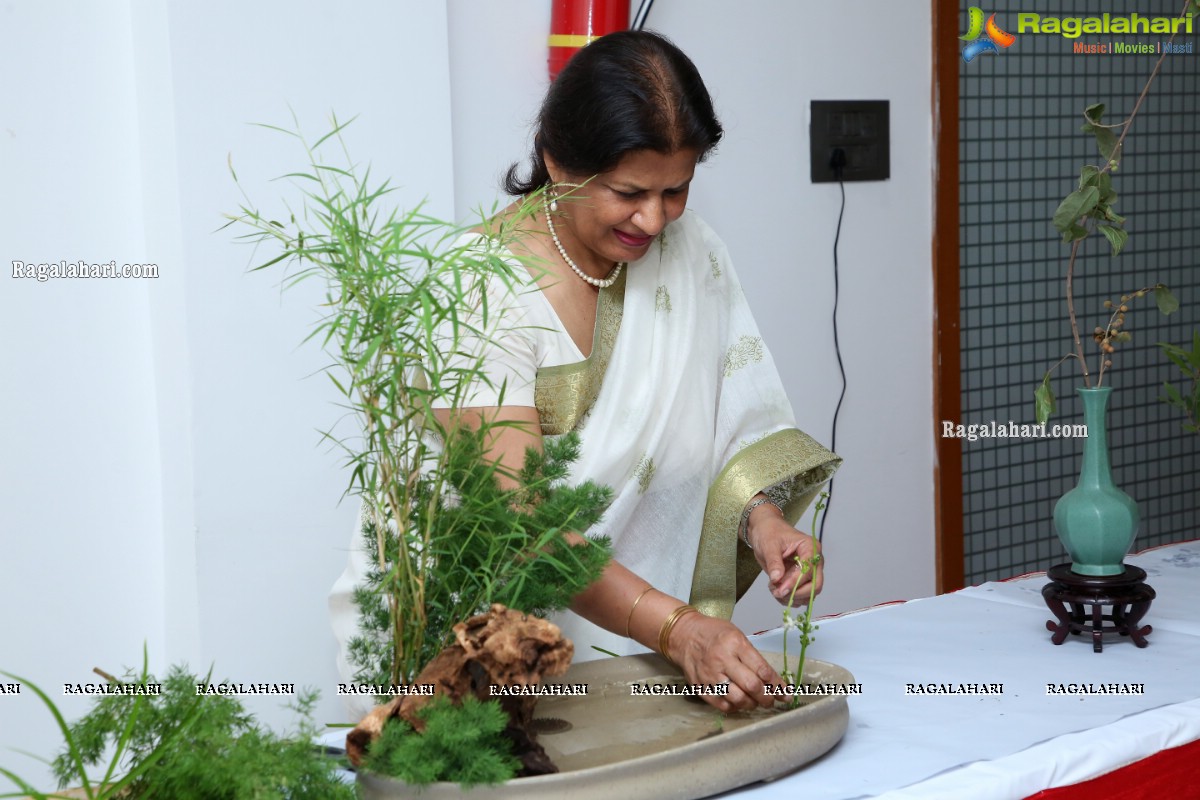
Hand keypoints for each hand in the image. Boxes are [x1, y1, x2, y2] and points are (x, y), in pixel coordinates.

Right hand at [665, 612, 783, 712]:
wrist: (684, 636)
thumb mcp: (737, 635)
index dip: (777, 685)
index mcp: (735, 644)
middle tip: (772, 700)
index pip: (762, 669)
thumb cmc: (715, 633)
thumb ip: (753, 657)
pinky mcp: (701, 687)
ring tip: (755, 702)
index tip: (786, 693)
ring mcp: (710, 675)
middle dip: (767, 697)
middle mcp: (722, 660)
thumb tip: (772, 680)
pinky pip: (722, 705)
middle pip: (751, 686)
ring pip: (738, 699)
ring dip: (752, 704)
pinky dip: (735, 707)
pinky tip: (739, 702)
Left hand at [747, 508, 823, 604]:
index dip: (796, 582)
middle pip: (815, 586)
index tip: (780, 589)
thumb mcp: (769, 545)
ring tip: (774, 588)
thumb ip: (774, 562)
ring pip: (808, 594)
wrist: (764, 531)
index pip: (809, 570)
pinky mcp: (801, 580)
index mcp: (811, 548)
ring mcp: (809, 572)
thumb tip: (777, 579)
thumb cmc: (769, 533)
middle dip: (796, 593)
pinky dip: (788, 598)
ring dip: (791, 597)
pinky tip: (775, 589)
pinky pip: (800, 596)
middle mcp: (814, 562)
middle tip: (777, 592)